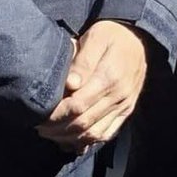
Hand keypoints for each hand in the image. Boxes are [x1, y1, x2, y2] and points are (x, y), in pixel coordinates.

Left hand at [37, 20, 149, 152]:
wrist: (138, 39)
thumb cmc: (112, 36)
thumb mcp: (96, 37)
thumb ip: (83, 60)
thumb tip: (70, 84)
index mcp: (110, 77)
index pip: (77, 106)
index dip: (55, 115)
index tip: (38, 115)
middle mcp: (119, 95)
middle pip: (83, 123)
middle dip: (57, 129)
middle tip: (38, 127)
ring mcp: (124, 105)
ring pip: (94, 133)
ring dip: (69, 138)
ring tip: (51, 133)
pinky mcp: (126, 111)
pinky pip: (106, 134)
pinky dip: (87, 140)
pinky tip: (71, 137)